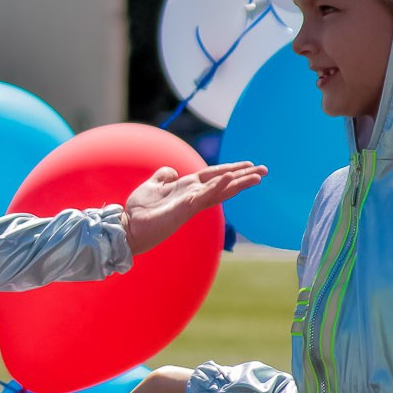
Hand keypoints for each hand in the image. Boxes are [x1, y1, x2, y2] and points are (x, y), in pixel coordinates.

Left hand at [123, 162, 265, 254]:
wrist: (128, 227)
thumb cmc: (139, 210)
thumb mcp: (152, 186)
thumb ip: (162, 176)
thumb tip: (171, 171)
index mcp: (186, 188)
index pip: (213, 176)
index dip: (230, 170)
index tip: (248, 164)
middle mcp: (192, 195)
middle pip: (223, 183)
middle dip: (243, 177)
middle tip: (264, 171)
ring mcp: (191, 202)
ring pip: (220, 190)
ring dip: (238, 182)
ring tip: (257, 176)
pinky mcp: (185, 208)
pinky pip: (204, 195)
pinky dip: (217, 186)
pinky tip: (229, 178)